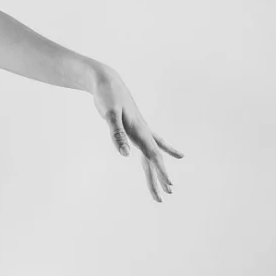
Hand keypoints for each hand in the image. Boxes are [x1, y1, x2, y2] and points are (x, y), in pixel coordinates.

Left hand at [90, 64, 182, 202]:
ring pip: (152, 154)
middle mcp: (143, 131)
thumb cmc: (107, 96)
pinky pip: (149, 144)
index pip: (153, 156)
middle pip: (154, 159)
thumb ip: (117, 134)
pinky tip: (163, 156)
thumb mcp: (110, 114)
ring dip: (158, 170)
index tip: (169, 185)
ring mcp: (140, 129)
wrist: (107, 81)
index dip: (161, 172)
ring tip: (167, 185)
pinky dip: (158, 151)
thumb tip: (126, 155)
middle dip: (160, 177)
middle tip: (168, 194)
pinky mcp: (134, 127)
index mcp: (139, 131)